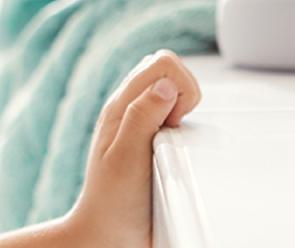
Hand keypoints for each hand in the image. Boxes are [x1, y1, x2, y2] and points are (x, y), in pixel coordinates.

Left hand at [61, 50, 202, 247]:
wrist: (107, 234)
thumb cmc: (113, 202)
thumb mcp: (126, 158)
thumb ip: (142, 117)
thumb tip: (165, 85)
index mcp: (121, 106)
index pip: (162, 63)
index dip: (181, 87)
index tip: (174, 122)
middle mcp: (131, 110)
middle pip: (170, 70)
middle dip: (187, 95)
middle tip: (174, 132)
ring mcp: (142, 124)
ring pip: (174, 91)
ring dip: (186, 112)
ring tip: (174, 145)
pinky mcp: (153, 141)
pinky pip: (176, 117)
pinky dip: (186, 128)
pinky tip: (176, 153)